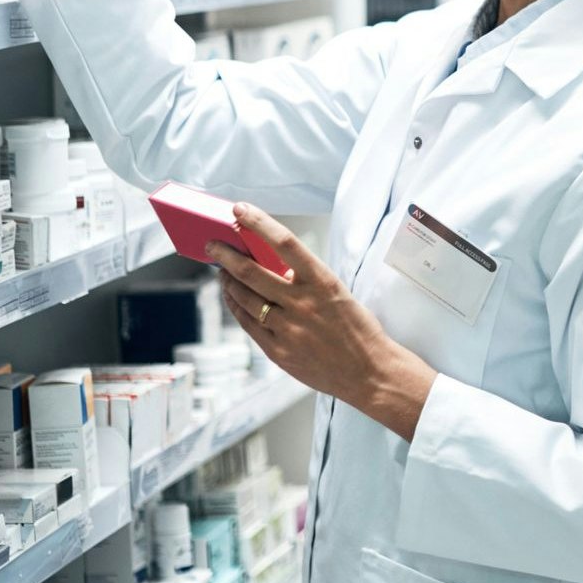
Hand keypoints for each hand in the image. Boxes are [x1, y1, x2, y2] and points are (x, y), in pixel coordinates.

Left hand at [210, 203, 439, 441]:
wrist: (370, 372)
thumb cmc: (358, 330)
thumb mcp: (338, 294)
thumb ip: (306, 281)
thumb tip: (274, 267)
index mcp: (323, 282)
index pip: (286, 242)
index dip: (259, 223)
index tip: (241, 209)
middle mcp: (303, 303)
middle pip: (251, 271)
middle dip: (225, 255)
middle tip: (212, 244)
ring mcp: (288, 329)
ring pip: (244, 298)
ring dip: (227, 281)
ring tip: (221, 272)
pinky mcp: (278, 352)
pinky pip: (247, 323)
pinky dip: (236, 307)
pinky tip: (233, 297)